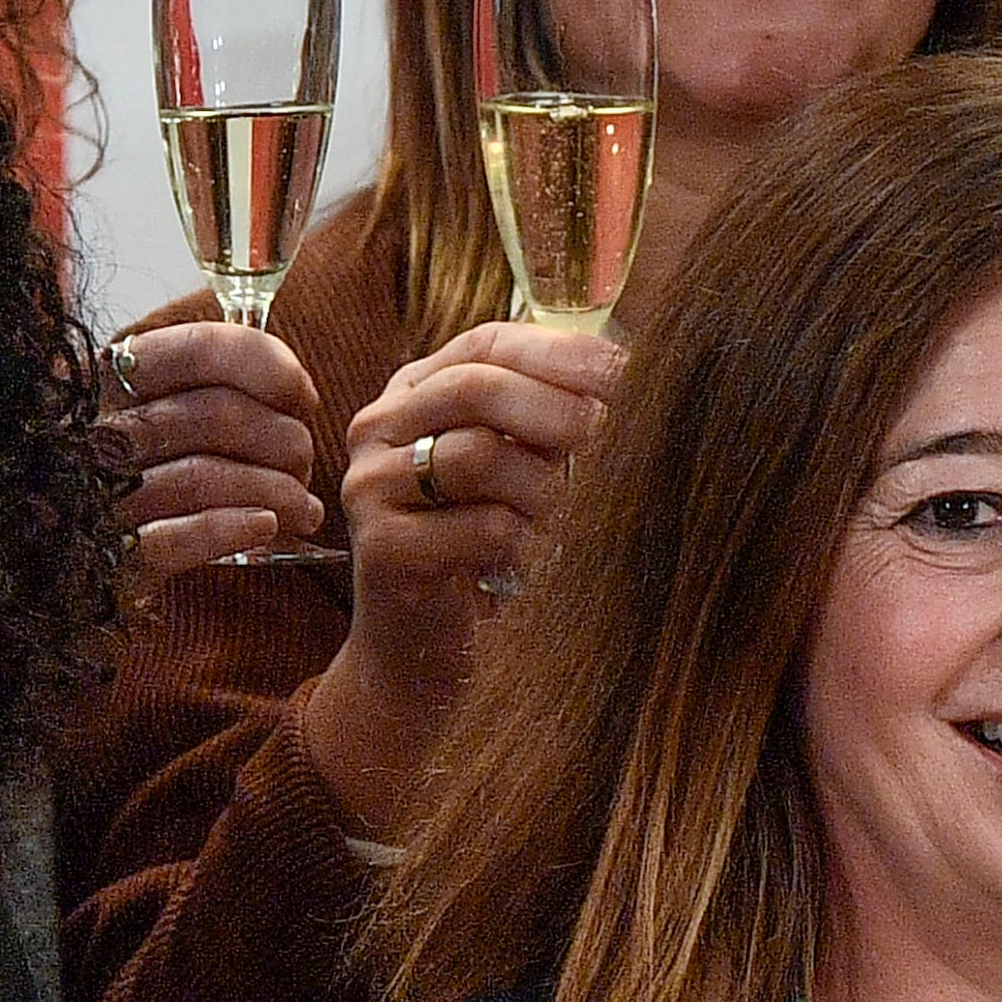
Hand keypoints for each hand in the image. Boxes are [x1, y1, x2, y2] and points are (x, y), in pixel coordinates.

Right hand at [103, 320, 327, 574]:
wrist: (60, 571)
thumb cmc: (131, 481)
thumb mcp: (152, 415)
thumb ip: (210, 386)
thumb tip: (296, 389)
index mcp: (102, 379)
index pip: (201, 348)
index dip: (270, 368)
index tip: (303, 399)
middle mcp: (90, 430)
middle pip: (216, 414)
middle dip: (285, 440)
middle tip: (302, 467)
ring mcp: (91, 495)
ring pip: (205, 476)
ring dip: (276, 490)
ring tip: (302, 508)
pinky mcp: (104, 560)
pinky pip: (175, 540)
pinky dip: (233, 527)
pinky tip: (266, 526)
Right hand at [301, 320, 628, 829]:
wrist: (426, 658)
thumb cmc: (486, 554)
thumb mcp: (522, 470)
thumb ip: (551, 421)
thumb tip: (631, 377)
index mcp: (415, 394)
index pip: (484, 343)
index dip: (557, 350)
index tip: (623, 368)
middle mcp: (379, 430)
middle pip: (472, 386)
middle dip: (553, 407)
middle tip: (608, 433)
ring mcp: (371, 488)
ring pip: (477, 456)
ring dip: (545, 490)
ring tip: (563, 524)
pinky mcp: (383, 550)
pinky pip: (482, 527)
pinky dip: (529, 544)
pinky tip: (538, 565)